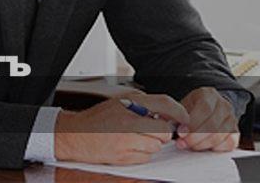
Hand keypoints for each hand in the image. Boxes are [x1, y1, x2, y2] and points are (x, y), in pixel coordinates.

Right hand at [54, 93, 189, 164]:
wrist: (76, 135)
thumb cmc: (99, 118)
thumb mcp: (121, 101)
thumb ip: (144, 103)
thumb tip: (168, 112)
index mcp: (130, 103)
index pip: (165, 104)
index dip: (179, 112)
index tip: (184, 118)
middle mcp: (129, 121)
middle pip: (165, 130)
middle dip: (162, 132)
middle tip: (152, 129)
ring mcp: (126, 140)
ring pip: (157, 146)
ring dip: (152, 143)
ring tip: (136, 137)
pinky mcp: (123, 156)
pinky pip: (146, 157)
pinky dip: (142, 153)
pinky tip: (129, 146)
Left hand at [175, 87, 239, 151]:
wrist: (205, 111)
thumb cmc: (191, 110)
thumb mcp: (181, 107)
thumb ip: (176, 116)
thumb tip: (172, 128)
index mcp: (208, 94)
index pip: (204, 108)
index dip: (193, 123)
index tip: (181, 133)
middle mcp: (223, 104)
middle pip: (213, 123)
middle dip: (196, 137)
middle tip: (184, 143)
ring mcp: (231, 118)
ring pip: (221, 135)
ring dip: (204, 144)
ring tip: (191, 146)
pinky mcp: (235, 132)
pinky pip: (230, 143)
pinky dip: (217, 148)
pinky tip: (206, 148)